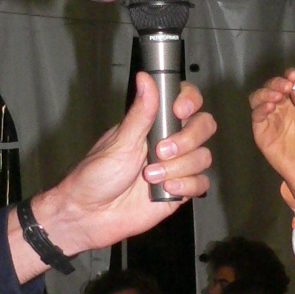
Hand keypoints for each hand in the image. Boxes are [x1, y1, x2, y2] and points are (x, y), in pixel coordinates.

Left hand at [9, 74, 215, 275]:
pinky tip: (165, 190)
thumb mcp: (120, 142)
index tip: (179, 110)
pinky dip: (186, 186)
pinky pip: (201, 183)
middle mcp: (169, 142)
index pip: (186, 101)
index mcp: (153, 124)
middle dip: (186, 139)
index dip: (190, 101)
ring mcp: (177, 166)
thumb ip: (140, 112)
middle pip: (203, 126)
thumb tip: (145, 78)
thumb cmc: (96, 177)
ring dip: (179, 167)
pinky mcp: (180, 190)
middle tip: (160, 151)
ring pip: (203, 157)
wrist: (91, 215)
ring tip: (151, 176)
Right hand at [249, 70, 294, 197]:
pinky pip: (256, 116)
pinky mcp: (262, 133)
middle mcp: (282, 109)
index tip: (294, 74)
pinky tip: (270, 107)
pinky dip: (260, 108)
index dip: (289, 76)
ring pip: (259, 98)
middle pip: (272, 88)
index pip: (288, 84)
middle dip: (276, 83)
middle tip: (285, 86)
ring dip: (266, 93)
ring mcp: (271, 120)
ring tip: (277, 96)